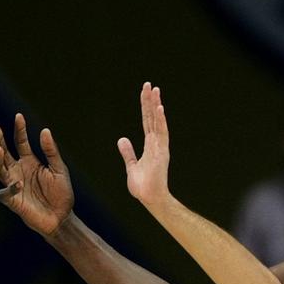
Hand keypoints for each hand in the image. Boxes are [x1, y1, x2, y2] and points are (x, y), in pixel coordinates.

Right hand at [0, 114, 74, 236]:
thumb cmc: (61, 194)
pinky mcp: (13, 201)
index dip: (19, 129)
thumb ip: (51, 152)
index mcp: (30, 161)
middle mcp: (18, 171)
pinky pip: (4, 193)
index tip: (19, 116)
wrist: (62, 217)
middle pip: (4, 153)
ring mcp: (14, 184)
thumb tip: (45, 130)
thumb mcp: (59, 169)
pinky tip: (18, 182)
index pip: (20, 142)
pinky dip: (10, 187)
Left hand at [117, 82, 171, 206]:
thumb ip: (128, 152)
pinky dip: (160, 120)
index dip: (146, 107)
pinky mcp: (161, 152)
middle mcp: (157, 143)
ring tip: (155, 90)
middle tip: (149, 85)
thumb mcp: (131, 166)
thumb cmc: (143, 186)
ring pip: (158, 122)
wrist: (149, 198)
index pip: (147, 121)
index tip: (146, 92)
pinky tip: (159, 108)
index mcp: (150, 145)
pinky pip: (161, 133)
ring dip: (156, 106)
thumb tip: (122, 139)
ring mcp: (160, 147)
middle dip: (150, 101)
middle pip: (152, 118)